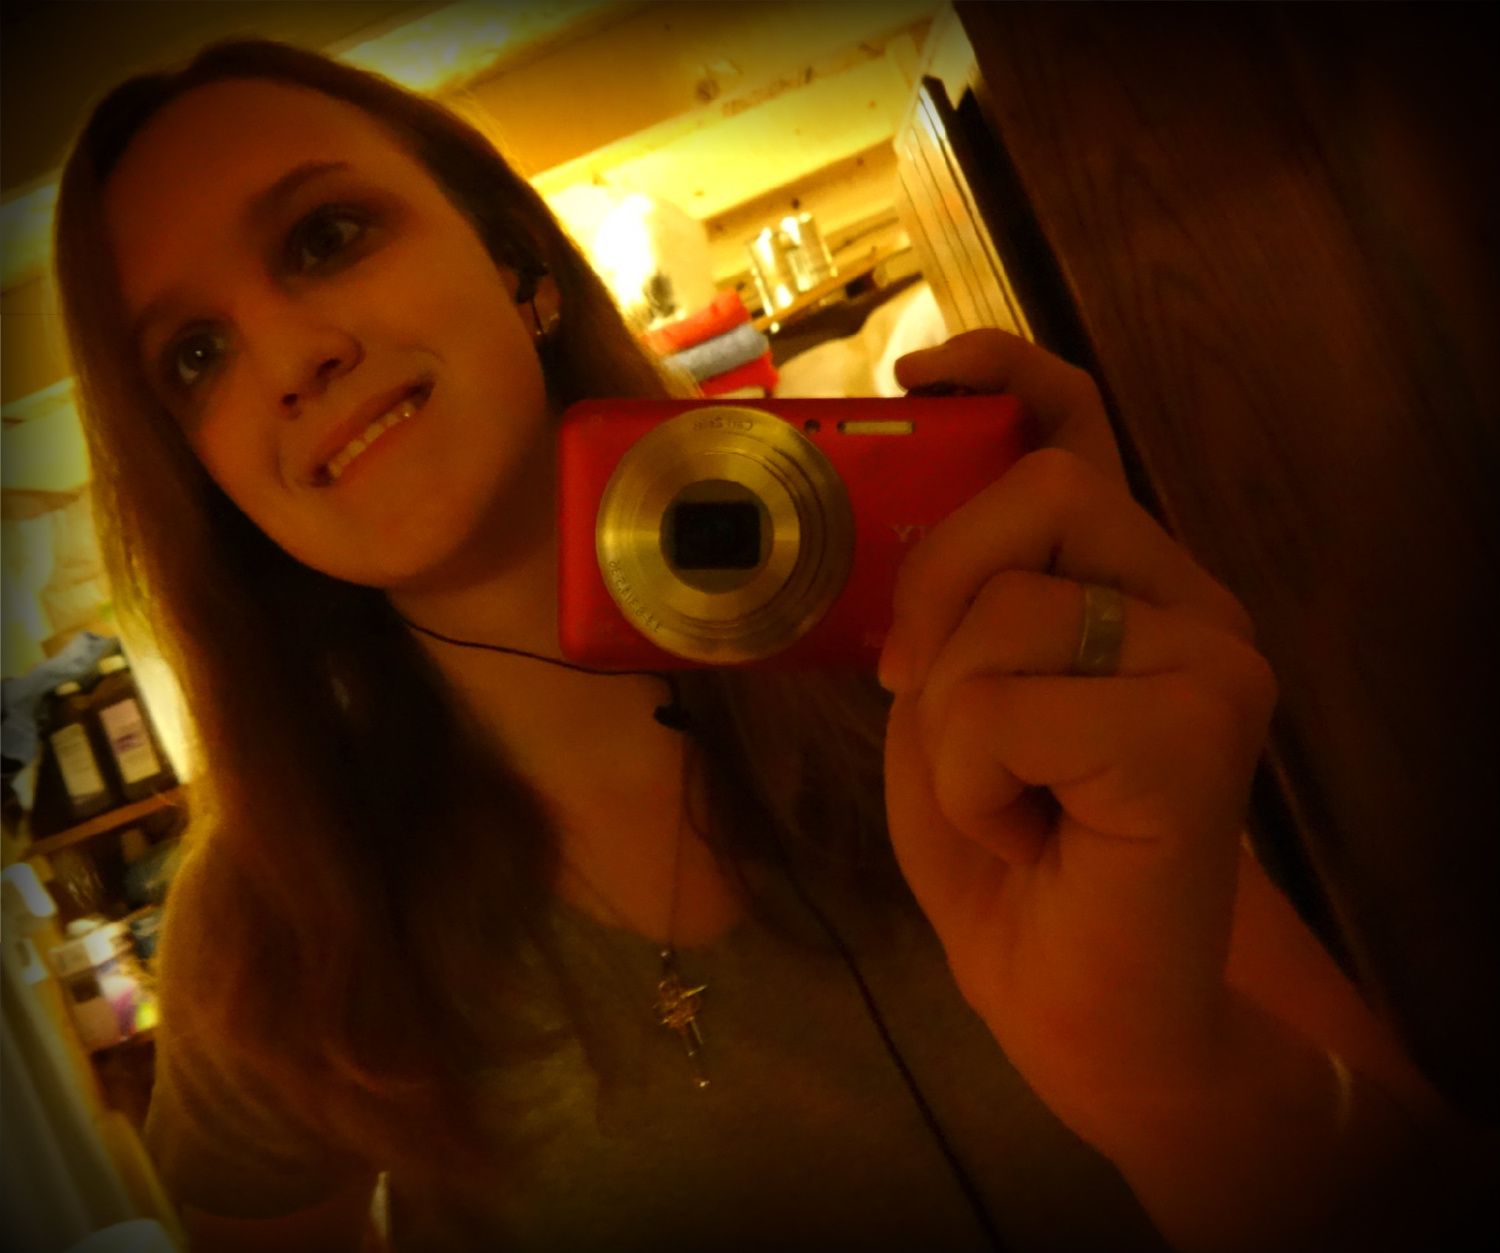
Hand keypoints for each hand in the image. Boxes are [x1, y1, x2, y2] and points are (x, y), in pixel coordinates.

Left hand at [883, 330, 1277, 1131]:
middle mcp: (1186, 600)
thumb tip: (878, 514)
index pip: (1082, 428)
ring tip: (1001, 799)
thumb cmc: (1010, 857)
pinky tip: (1029, 833)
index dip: (1008, 370)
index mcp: (1124, 584)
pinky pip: (1008, 701)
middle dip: (937, 584)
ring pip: (1009, 602)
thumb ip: (946, 610)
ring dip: (952, 721)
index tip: (921, 372)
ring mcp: (1212, 656)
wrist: (1080, 1007)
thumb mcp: (946, 707)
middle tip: (912, 685)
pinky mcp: (1201, 726)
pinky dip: (971, 780)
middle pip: (1042, 486)